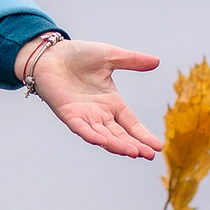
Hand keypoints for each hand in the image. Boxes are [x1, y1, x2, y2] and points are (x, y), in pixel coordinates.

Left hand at [22, 39, 162, 159]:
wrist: (50, 54)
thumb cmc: (78, 55)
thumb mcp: (110, 56)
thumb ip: (132, 60)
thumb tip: (157, 61)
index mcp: (112, 103)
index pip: (131, 124)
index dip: (143, 135)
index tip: (158, 146)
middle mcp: (100, 114)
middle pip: (120, 135)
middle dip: (135, 145)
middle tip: (149, 155)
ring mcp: (84, 116)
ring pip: (104, 136)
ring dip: (118, 145)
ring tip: (134, 152)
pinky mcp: (68, 115)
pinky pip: (81, 129)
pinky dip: (91, 136)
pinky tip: (103, 141)